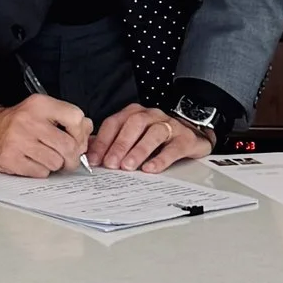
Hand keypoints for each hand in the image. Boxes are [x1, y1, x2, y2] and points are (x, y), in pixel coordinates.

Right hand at [0, 94, 91, 177]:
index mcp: (40, 104)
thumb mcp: (42, 112)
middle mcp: (28, 120)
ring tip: (45, 158)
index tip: (77, 139)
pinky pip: (40, 173)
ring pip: (56, 162)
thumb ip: (67, 118)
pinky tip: (32, 162)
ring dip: (54, 165)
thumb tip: (88, 130)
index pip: (76, 117)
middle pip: (69, 146)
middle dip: (72, 157)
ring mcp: (17, 140)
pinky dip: (40, 171)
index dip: (81, 133)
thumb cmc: (17, 123)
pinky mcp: (9, 158)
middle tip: (67, 159)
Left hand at [90, 102, 212, 172]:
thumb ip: (112, 142)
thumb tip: (90, 154)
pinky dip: (161, 159)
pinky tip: (151, 169)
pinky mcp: (185, 139)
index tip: (94, 159)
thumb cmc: (157, 136)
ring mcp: (169, 125)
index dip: (103, 141)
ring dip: (138, 150)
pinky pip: (173, 148)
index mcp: (134, 114)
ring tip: (128, 166)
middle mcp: (151, 116)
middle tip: (111, 164)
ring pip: (153, 133)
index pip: (114, 123)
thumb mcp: (133, 136)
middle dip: (120, 145)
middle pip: (133, 125)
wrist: (192, 133)